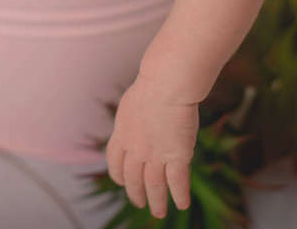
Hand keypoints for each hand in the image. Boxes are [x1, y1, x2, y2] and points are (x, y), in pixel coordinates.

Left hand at [106, 73, 198, 218]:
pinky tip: (182, 204)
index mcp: (122, 134)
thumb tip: (136, 118)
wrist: (166, 84)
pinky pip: (177, 182)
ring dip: (157, 202)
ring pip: (154, 186)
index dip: (118, 175)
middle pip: (133, 179)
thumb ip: (132, 119)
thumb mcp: (131, 103)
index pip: (115, 162)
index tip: (122, 182)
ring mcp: (155, 154)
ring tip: (159, 212)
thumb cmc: (153, 85)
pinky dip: (179, 195)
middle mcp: (135, 149)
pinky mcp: (177, 155)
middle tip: (141, 203)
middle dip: (136, 194)